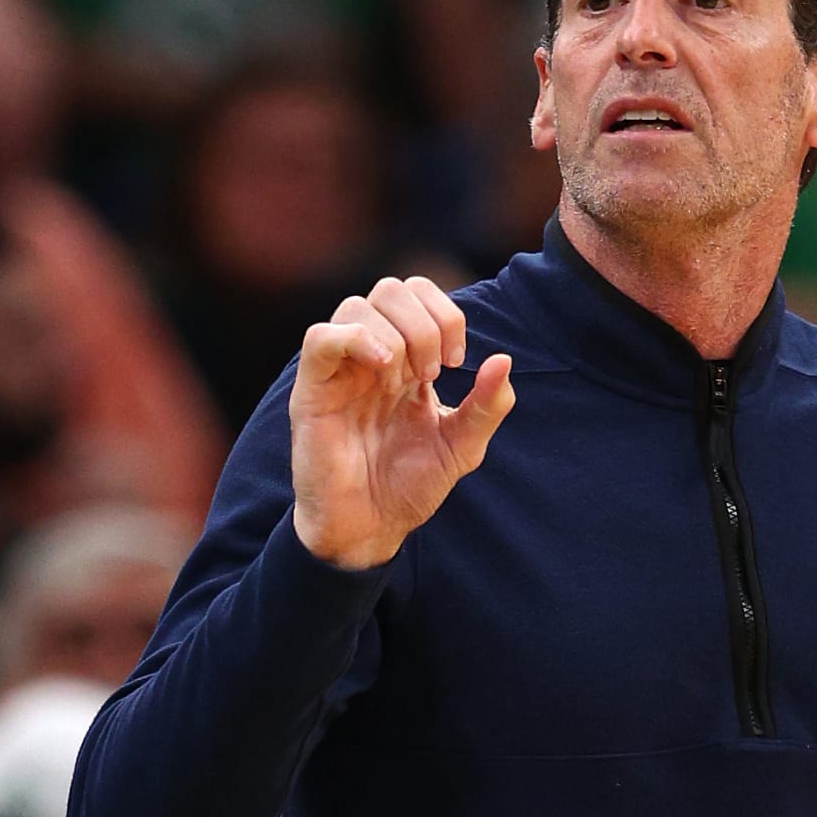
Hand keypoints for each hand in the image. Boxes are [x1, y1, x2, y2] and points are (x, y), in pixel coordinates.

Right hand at [289, 276, 515, 568]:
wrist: (370, 527)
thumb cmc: (410, 486)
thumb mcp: (463, 446)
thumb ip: (488, 405)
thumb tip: (504, 359)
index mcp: (405, 360)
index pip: (418, 294)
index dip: (445, 313)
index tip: (458, 361)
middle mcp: (370, 357)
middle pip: (391, 289)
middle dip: (424, 324)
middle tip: (433, 372)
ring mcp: (339, 371)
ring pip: (357, 306)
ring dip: (396, 337)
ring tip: (405, 382)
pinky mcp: (312, 392)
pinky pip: (320, 338)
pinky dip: (354, 338)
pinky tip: (381, 366)